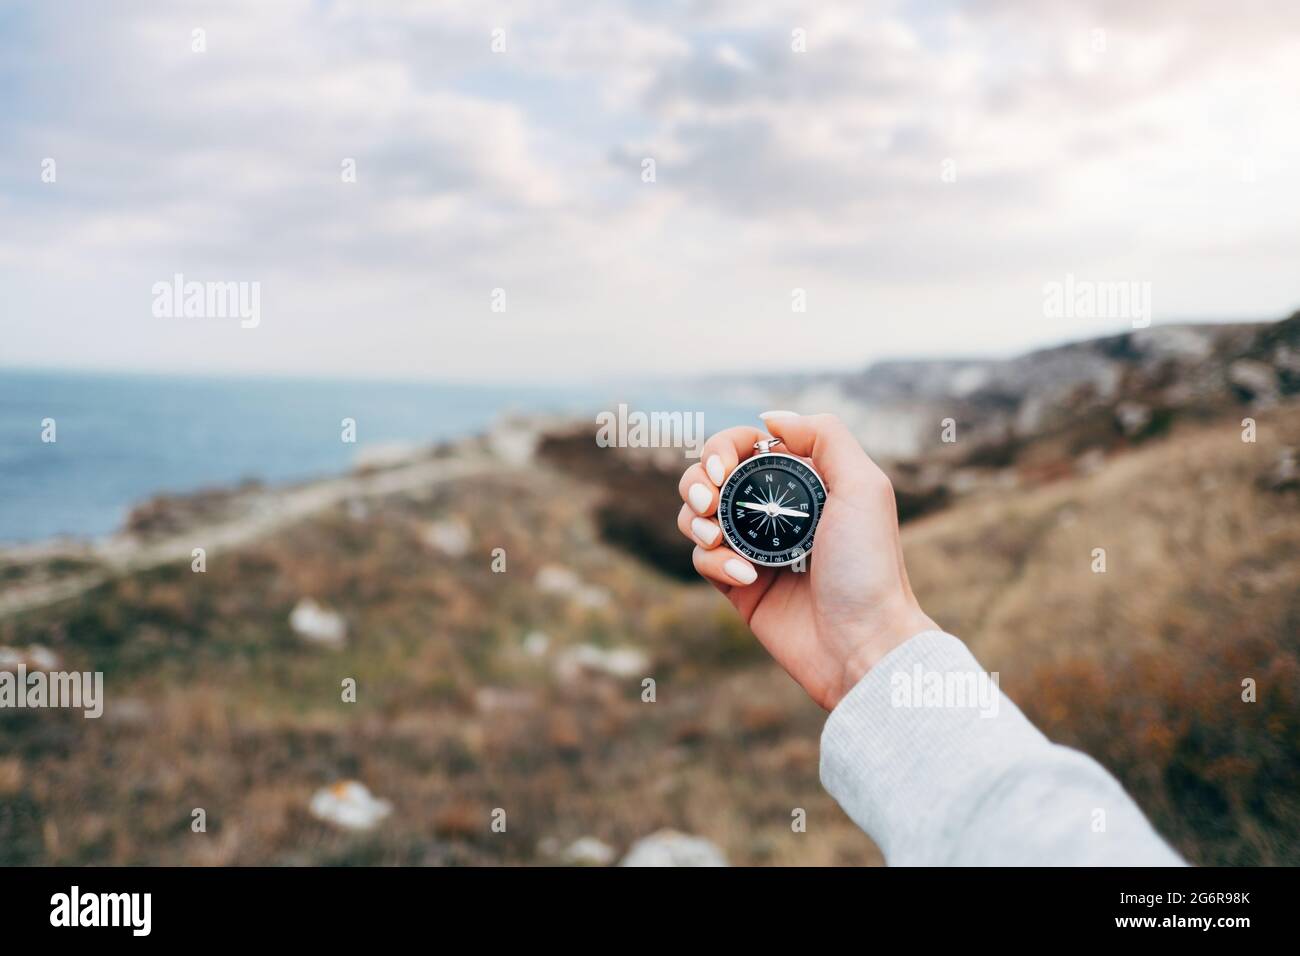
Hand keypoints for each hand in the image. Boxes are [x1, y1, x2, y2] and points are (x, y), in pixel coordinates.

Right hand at [676, 411, 936, 710]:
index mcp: (803, 482)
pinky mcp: (737, 587)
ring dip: (696, 521)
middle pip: (710, 476)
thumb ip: (824, 436)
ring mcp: (753, 549)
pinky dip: (713, 563)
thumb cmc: (868, 567)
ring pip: (696, 516)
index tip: (722, 469)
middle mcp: (775, 511)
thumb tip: (769, 417)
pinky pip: (702, 561)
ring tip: (716, 540)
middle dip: (697, 481)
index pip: (746, 447)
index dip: (723, 448)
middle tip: (709, 501)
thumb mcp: (864, 486)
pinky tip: (744, 577)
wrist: (863, 644)